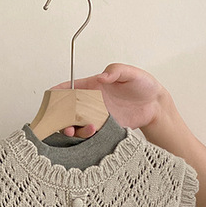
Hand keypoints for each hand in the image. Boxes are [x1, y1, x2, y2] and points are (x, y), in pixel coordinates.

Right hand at [50, 63, 168, 136]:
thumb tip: (102, 77)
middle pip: (68, 109)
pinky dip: (86, 135)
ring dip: (74, 128)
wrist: (156, 106)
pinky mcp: (105, 128)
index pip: (71, 87)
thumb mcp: (131, 72)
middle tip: (64, 122)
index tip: (49, 97)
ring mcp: (98, 116)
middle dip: (61, 117)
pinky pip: (90, 133)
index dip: (58, 91)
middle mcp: (93, 102)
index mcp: (94, 86)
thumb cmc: (144, 85)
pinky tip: (93, 132)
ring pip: (77, 124)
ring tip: (84, 129)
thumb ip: (115, 71)